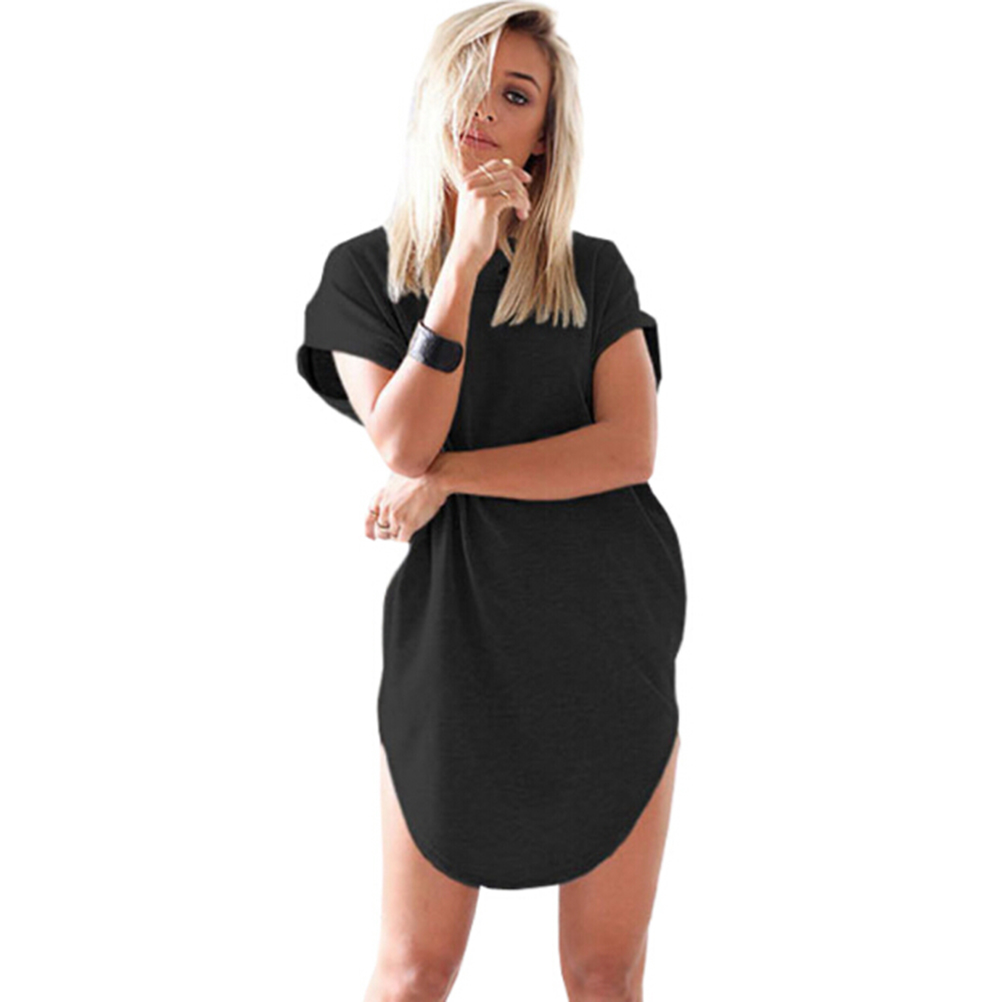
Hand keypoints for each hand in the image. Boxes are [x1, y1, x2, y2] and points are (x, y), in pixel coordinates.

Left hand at [366, 466, 450, 542]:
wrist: (432, 478)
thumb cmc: (418, 476)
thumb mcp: (395, 480)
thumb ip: (388, 494)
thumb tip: (389, 502)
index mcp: (380, 497)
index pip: (369, 518)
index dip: (369, 529)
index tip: (372, 536)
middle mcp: (385, 507)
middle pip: (380, 529)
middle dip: (387, 532)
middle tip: (396, 531)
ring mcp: (396, 516)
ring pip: (392, 534)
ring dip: (399, 533)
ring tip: (408, 527)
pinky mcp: (408, 524)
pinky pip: (402, 539)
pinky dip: (406, 537)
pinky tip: (411, 531)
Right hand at [449, 156, 532, 273]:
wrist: (465, 254)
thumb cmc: (473, 234)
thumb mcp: (475, 206)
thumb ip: (487, 189)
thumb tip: (510, 172)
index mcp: (467, 182)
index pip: (495, 164)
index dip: (514, 170)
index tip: (525, 180)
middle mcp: (470, 185)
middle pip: (506, 173)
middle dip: (521, 187)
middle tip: (526, 202)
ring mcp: (477, 194)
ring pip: (512, 184)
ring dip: (523, 197)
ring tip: (524, 211)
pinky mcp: (487, 206)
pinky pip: (514, 197)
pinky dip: (522, 205)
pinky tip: (522, 215)